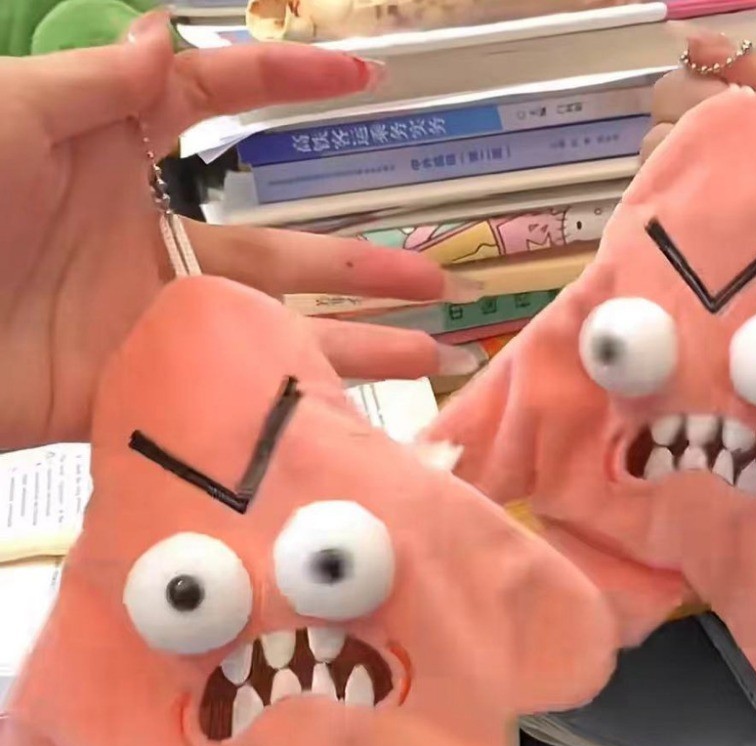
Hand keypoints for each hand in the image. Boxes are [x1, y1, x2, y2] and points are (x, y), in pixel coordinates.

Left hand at [0, 11, 476, 449]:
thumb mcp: (6, 114)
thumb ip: (96, 88)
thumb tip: (163, 36)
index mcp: (111, 159)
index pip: (214, 109)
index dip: (285, 86)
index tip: (362, 74)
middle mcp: (146, 244)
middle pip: (279, 254)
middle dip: (358, 265)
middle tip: (428, 275)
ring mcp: (150, 325)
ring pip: (272, 336)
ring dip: (351, 345)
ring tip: (424, 354)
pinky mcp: (138, 393)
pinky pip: (227, 399)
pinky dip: (285, 406)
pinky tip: (339, 413)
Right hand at [644, 35, 755, 427]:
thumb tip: (694, 44)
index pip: (689, 91)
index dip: (691, 89)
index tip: (719, 102)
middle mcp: (733, 168)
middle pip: (662, 135)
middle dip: (681, 129)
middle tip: (731, 151)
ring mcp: (722, 223)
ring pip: (657, 186)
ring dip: (676, 177)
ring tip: (725, 191)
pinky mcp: (719, 272)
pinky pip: (668, 248)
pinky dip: (667, 231)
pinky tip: (696, 225)